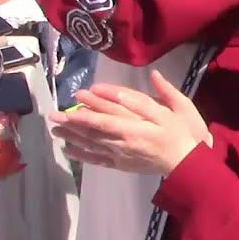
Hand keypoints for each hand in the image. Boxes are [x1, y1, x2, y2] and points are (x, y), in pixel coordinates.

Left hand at [49, 71, 209, 175]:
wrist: (185, 164)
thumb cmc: (182, 134)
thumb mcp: (178, 110)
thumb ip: (162, 95)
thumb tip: (152, 74)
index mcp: (137, 127)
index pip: (110, 116)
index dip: (92, 106)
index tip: (78, 96)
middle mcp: (125, 142)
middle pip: (95, 130)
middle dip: (73, 122)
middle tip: (53, 115)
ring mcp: (121, 154)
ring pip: (92, 145)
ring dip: (72, 137)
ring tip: (55, 129)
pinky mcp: (121, 164)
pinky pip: (97, 160)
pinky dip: (82, 155)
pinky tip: (69, 150)